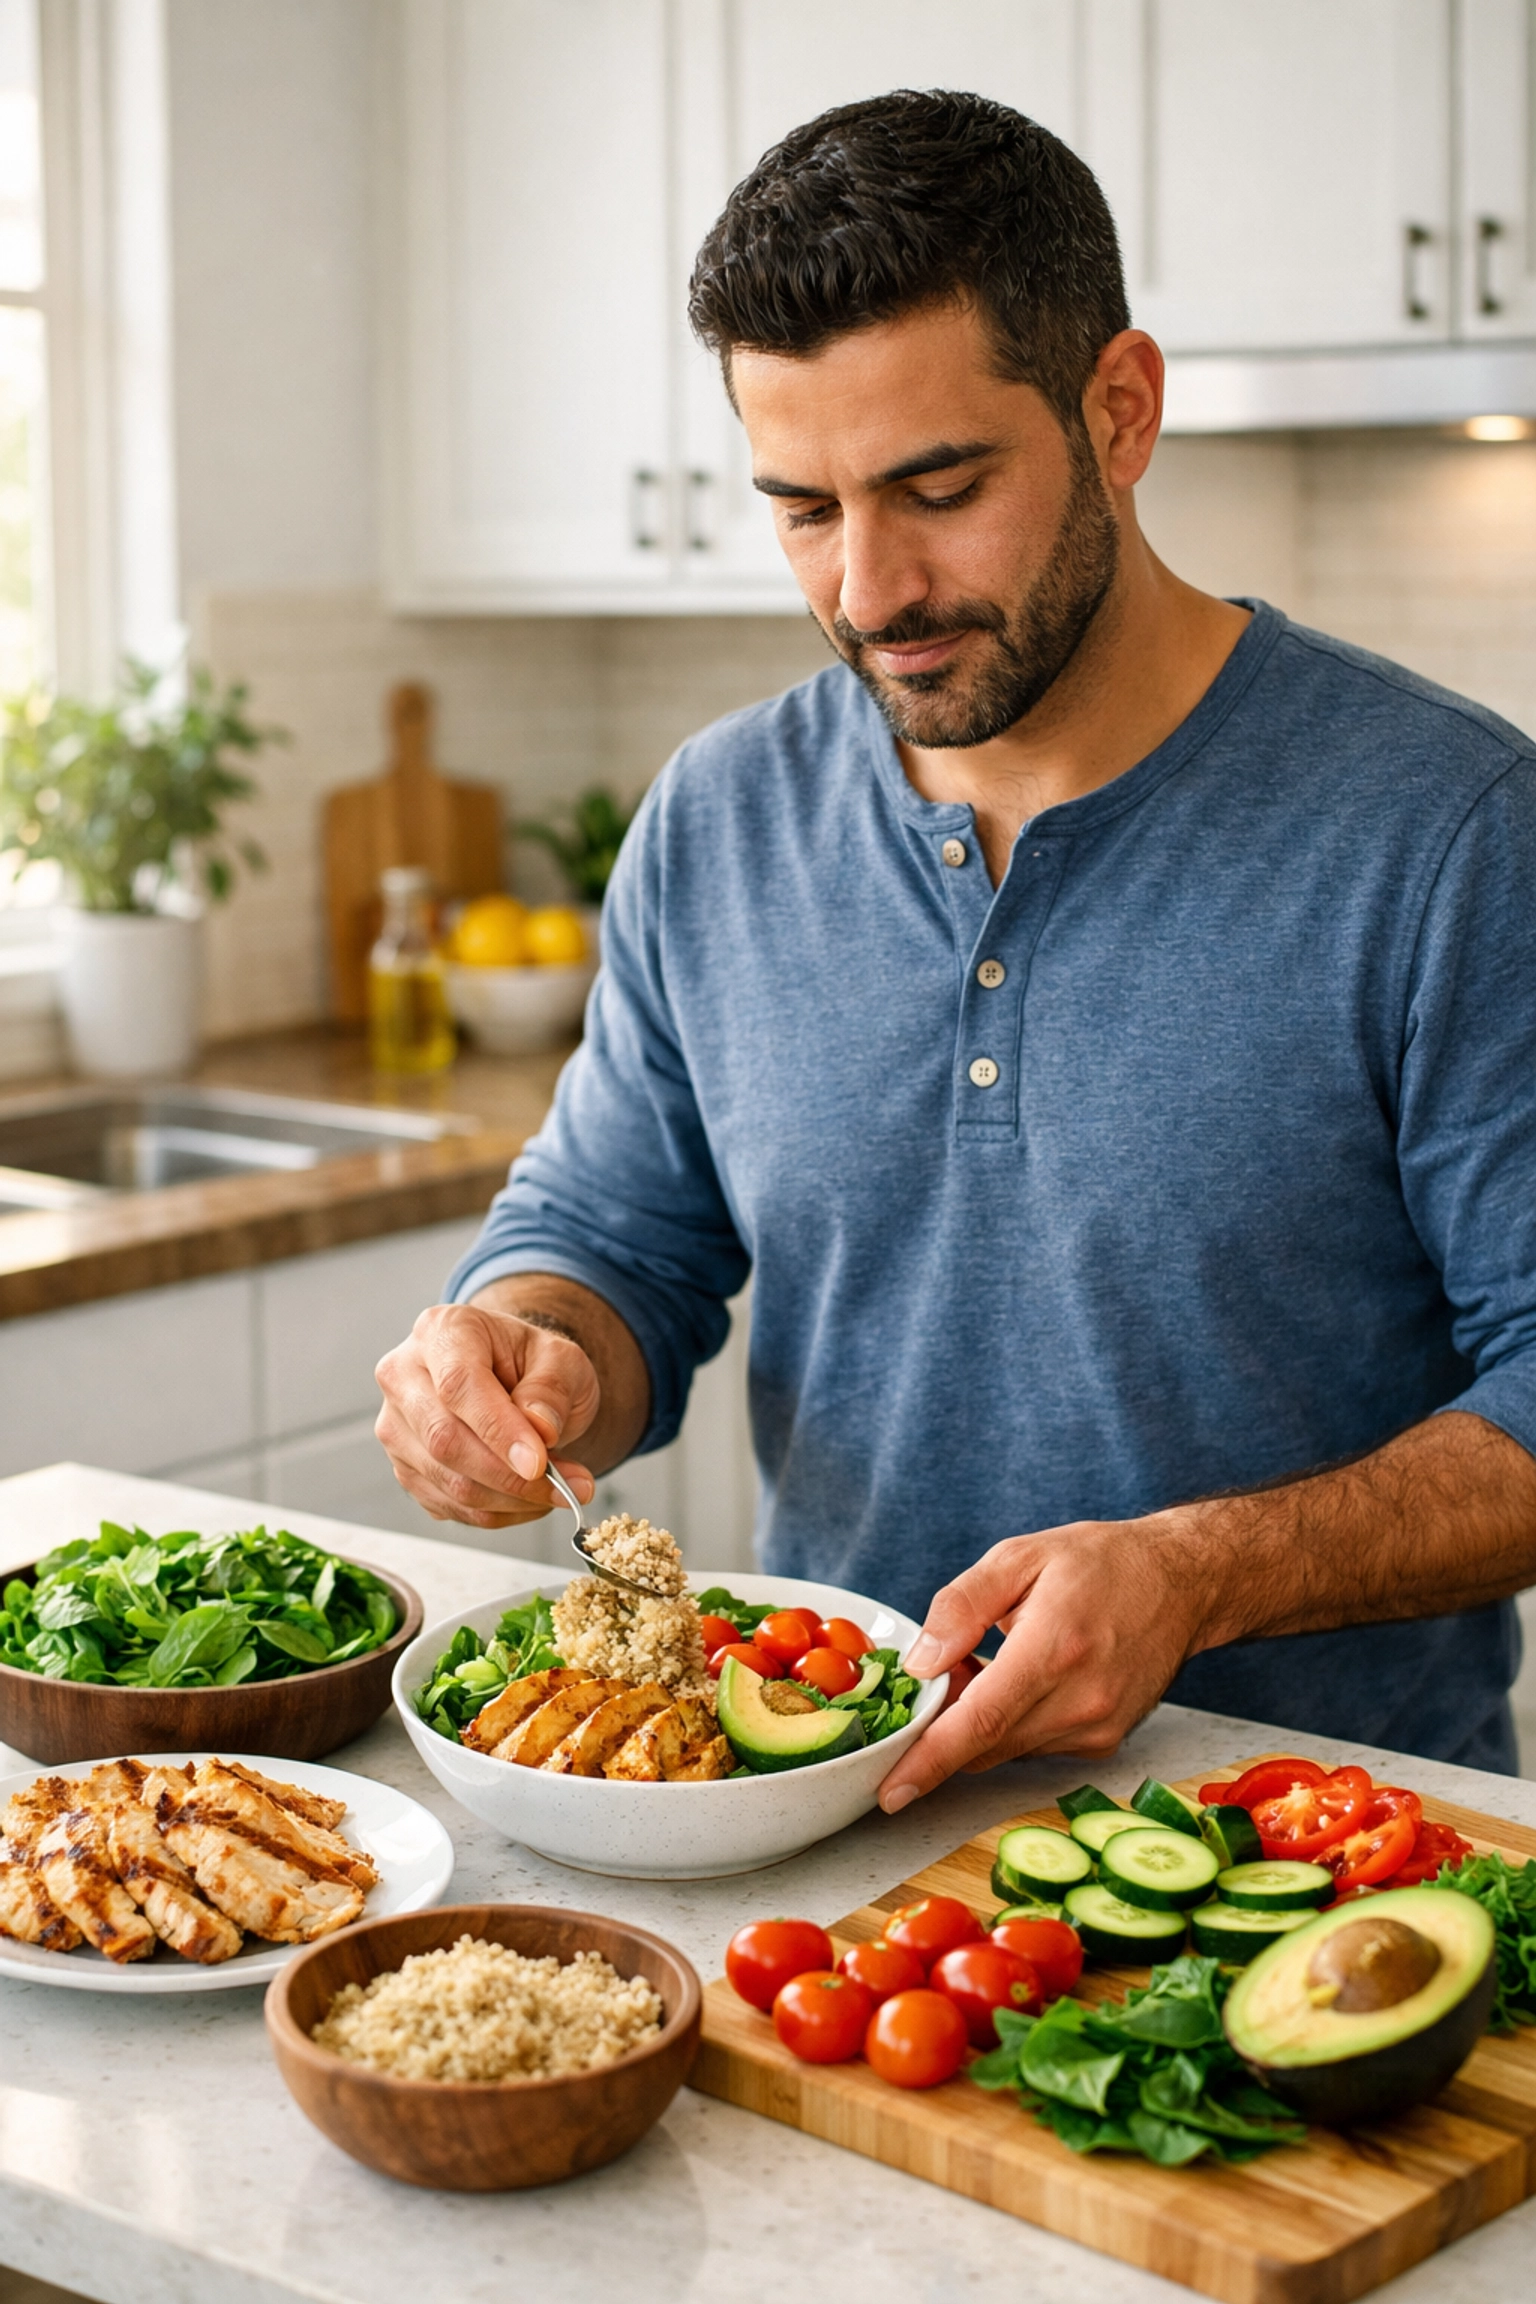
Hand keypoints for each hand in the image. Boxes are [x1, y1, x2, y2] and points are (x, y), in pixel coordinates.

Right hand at [375, 1302, 599, 1526]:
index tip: (538, 1463)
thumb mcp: (561, 1359)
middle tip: (567, 1487)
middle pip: (443, 1439)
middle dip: (510, 1476)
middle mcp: (404, 1375)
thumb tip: (538, 1431)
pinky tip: (530, 1497)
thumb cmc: (531, 1363)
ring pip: (447, 1481)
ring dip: (511, 1499)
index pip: (458, 1385)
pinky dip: (498, 1512)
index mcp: (441, 1331)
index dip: (498, 1430)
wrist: (511, 1377)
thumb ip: (552, 1388)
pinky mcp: (405, 1468)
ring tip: (559, 1490)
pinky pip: (449, 1506)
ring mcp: (397, 1426)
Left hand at [877, 1513, 1206, 1812]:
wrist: (1181, 1584)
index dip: (931, 1759)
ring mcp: (1097, 1728)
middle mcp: (1081, 1701)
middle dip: (943, 1729)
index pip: (982, 1721)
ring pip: (1007, 1749)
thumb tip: (921, 1664)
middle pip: (987, 1743)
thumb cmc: (1099, 1563)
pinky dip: (1011, 1725)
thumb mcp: (1019, 1557)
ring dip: (979, 1724)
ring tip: (986, 1664)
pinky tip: (1020, 1681)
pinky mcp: (1105, 1742)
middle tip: (933, 1681)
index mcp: (1054, 1648)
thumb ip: (962, 1607)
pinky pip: (1034, 1746)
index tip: (891, 1790)